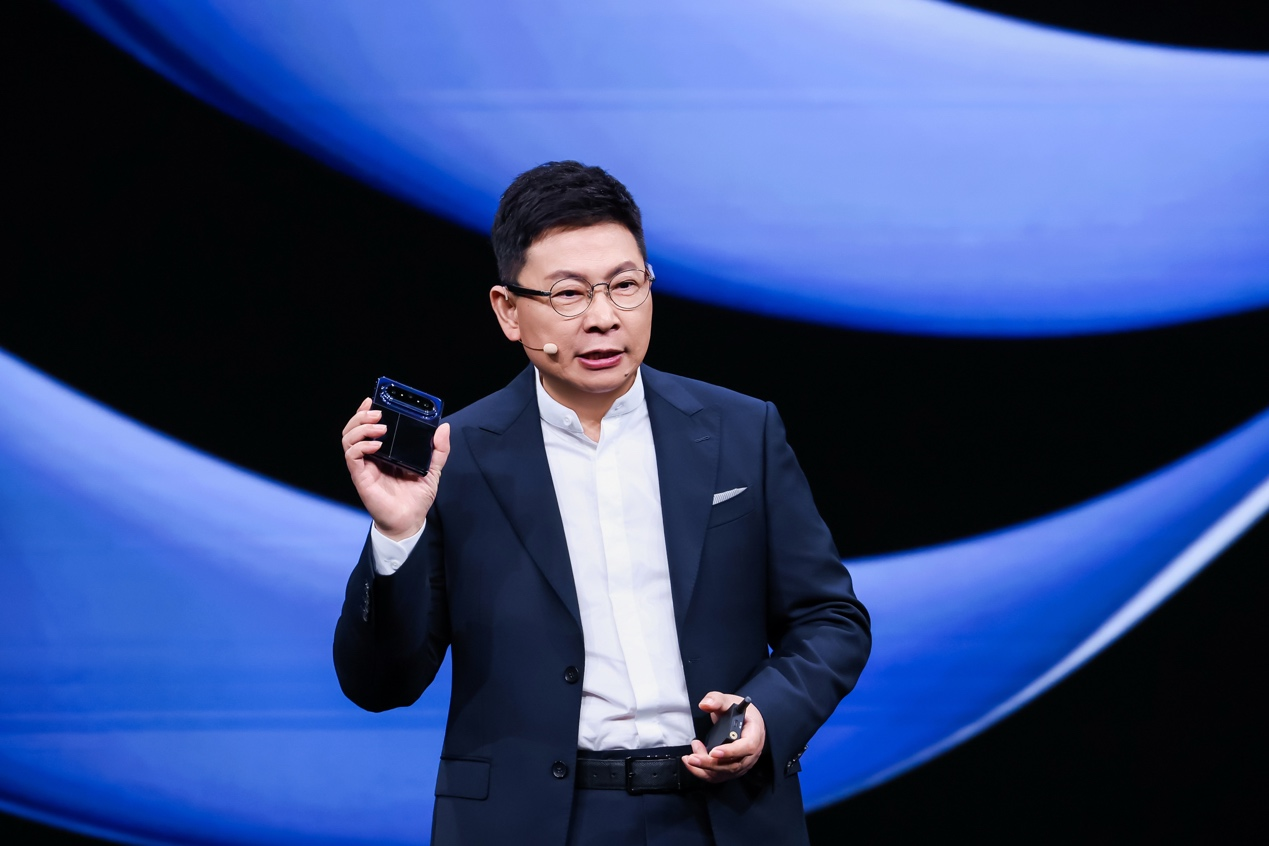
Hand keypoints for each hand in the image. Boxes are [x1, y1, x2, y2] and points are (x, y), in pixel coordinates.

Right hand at [341, 397, 449, 539]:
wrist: (410, 520)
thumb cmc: (417, 497)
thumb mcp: (434, 469)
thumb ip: (439, 450)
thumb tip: (444, 427)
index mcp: (385, 450)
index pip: (368, 425)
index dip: (366, 410)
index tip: (374, 399)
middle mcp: (371, 455)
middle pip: (353, 428)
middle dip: (361, 415)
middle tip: (377, 412)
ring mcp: (364, 465)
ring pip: (348, 438)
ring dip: (361, 427)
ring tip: (379, 426)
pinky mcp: (361, 476)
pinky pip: (352, 456)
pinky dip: (361, 445)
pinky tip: (376, 444)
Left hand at [681, 692, 765, 782]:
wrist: (744, 721)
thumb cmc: (739, 713)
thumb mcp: (728, 701)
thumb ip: (716, 700)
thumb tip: (705, 704)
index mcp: (755, 734)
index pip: (747, 746)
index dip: (731, 751)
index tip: (714, 751)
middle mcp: (751, 753)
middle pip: (732, 765)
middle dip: (710, 763)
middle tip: (693, 758)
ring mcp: (742, 764)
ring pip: (724, 773)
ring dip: (704, 768)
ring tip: (690, 757)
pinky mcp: (732, 770)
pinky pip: (719, 776)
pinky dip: (703, 772)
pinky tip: (692, 763)